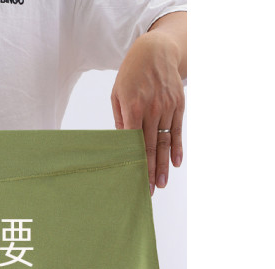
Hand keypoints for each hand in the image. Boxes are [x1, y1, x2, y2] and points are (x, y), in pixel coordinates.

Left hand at [111, 30, 184, 195]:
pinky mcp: (178, 104)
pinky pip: (177, 130)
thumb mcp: (117, 95)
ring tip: (162, 184)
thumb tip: (121, 144)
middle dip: (150, 170)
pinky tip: (176, 163)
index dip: (135, 163)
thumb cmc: (130, 75)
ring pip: (165, 141)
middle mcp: (152, 109)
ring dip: (164, 165)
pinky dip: (177, 147)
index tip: (134, 180)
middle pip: (151, 146)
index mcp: (133, 107)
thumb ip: (120, 120)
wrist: (155, 50)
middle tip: (149, 190)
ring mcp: (167, 107)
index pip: (134, 142)